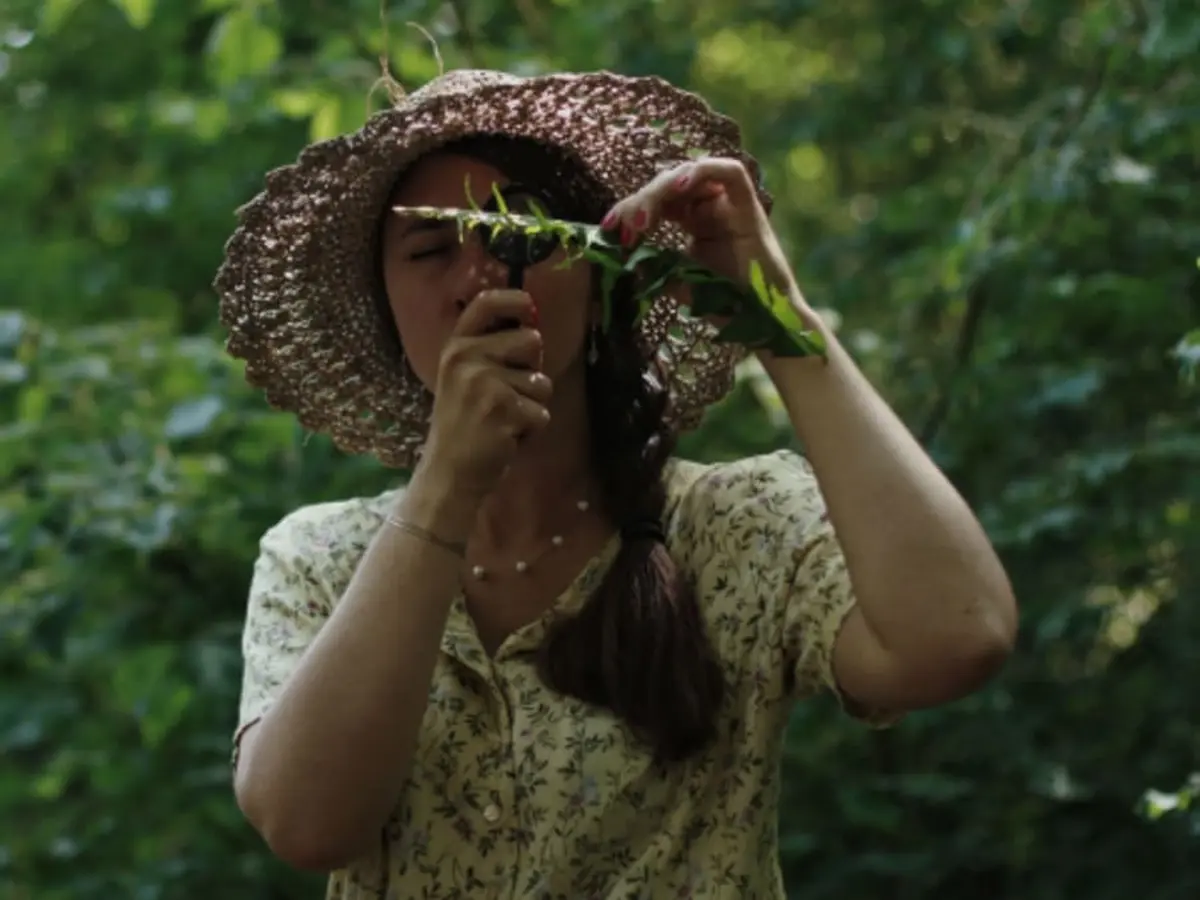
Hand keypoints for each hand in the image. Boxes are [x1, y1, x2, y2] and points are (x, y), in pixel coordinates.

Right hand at [417, 290, 552, 503]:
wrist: (449, 472)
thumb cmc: (462, 425)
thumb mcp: (462, 379)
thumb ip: (490, 353)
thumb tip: (535, 330)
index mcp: (456, 347)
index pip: (485, 304)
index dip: (514, 299)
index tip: (529, 307)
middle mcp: (467, 358)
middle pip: (532, 341)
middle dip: (532, 370)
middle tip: (508, 395)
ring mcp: (485, 383)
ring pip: (542, 382)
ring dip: (532, 405)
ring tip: (504, 419)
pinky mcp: (504, 410)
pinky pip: (542, 412)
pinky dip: (532, 429)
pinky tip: (507, 436)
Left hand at [602, 157, 798, 304]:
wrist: (761, 323)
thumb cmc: (724, 304)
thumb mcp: (677, 283)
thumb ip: (654, 267)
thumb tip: (624, 257)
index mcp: (692, 219)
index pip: (656, 200)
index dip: (630, 208)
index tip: (608, 228)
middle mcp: (710, 206)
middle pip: (669, 184)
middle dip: (640, 201)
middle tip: (623, 227)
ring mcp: (730, 204)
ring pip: (691, 174)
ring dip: (662, 189)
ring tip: (643, 218)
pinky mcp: (750, 206)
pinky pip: (730, 172)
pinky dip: (702, 172)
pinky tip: (679, 188)